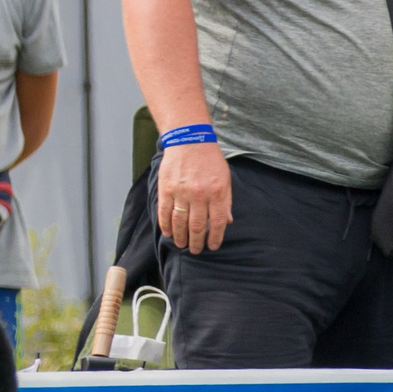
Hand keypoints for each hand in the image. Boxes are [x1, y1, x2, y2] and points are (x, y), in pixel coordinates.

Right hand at [156, 140, 232, 254]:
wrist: (190, 140)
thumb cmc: (210, 160)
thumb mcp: (225, 179)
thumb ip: (226, 201)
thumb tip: (227, 221)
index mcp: (217, 192)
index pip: (217, 222)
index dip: (215, 237)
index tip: (212, 246)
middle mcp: (200, 195)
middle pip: (198, 226)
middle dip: (196, 242)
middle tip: (195, 250)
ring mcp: (182, 192)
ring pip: (180, 222)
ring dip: (180, 237)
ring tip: (181, 245)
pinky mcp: (166, 189)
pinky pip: (165, 212)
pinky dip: (166, 225)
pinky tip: (168, 232)